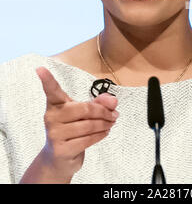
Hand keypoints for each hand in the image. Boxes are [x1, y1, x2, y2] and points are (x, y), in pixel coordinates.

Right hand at [35, 66, 118, 181]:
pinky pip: (88, 139)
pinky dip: (100, 135)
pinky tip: (105, 132)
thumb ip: (98, 103)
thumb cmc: (71, 130)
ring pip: (89, 126)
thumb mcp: (82, 113)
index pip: (52, 90)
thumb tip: (113, 100)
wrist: (58, 160)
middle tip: (115, 114)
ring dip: (105, 124)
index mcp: (55, 104)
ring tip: (111, 123)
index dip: (46, 79)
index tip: (40, 68)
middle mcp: (51, 117)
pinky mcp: (61, 149)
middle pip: (85, 109)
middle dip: (103, 112)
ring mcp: (55, 134)